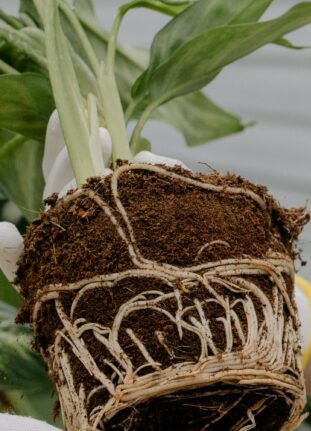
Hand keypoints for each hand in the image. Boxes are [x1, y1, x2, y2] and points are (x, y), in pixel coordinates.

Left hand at [0, 111, 184, 283]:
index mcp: (63, 200)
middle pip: (97, 162)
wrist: (102, 313)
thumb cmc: (60, 288)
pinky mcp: (161, 212)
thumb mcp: (31, 271)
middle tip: (102, 135)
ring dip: (138, 163)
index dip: (59, 139)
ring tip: (142, 159)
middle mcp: (97, 195)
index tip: (59, 117)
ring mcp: (131, 201)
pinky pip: (168, 187)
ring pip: (134, 172)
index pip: (58, 164)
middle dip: (96, 148)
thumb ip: (9, 252)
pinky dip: (172, 175)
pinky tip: (174, 172)